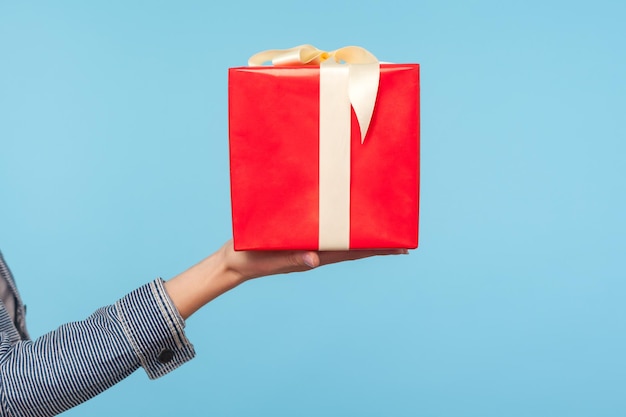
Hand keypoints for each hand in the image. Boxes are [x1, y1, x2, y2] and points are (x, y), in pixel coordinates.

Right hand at [220, 239, 407, 281]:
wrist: (231, 261)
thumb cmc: (248, 260)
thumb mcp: (268, 259)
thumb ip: (290, 259)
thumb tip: (316, 261)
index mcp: (312, 256)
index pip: (352, 252)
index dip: (376, 249)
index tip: (400, 248)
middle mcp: (315, 251)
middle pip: (352, 246)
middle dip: (377, 241)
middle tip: (401, 236)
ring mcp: (307, 244)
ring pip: (340, 238)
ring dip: (360, 232)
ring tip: (380, 224)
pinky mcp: (296, 236)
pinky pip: (323, 230)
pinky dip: (338, 224)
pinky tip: (343, 216)